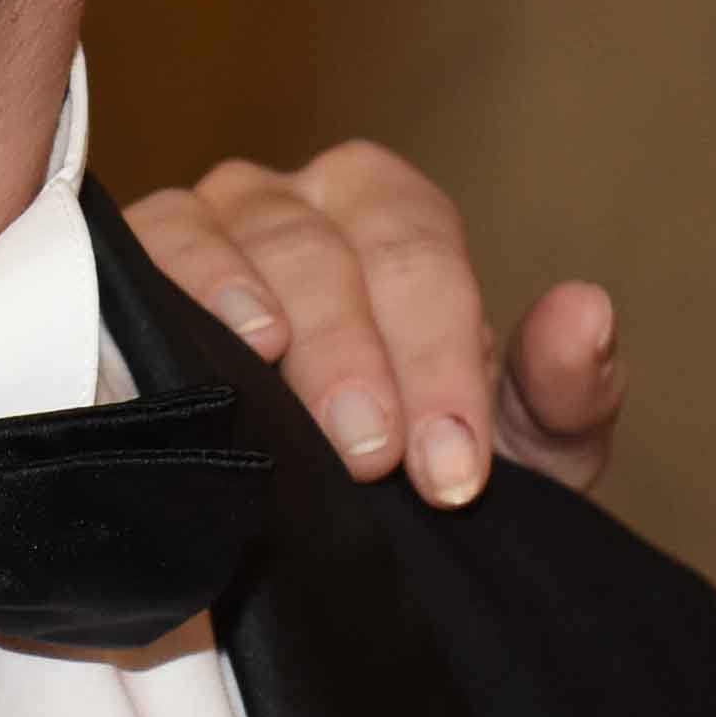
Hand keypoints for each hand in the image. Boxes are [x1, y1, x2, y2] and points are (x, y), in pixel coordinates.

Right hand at [122, 145, 622, 502]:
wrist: (313, 518)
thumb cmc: (419, 463)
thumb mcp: (519, 449)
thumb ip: (565, 388)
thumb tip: (587, 312)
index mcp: (390, 212)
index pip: (417, 256)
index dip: (439, 358)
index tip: (450, 470)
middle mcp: (294, 198)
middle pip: (324, 247)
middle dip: (354, 352)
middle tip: (373, 457)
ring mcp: (205, 222)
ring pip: (233, 239)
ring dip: (258, 312)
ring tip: (279, 381)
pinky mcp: (128, 265)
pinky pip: (140, 251)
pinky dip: (168, 289)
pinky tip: (194, 347)